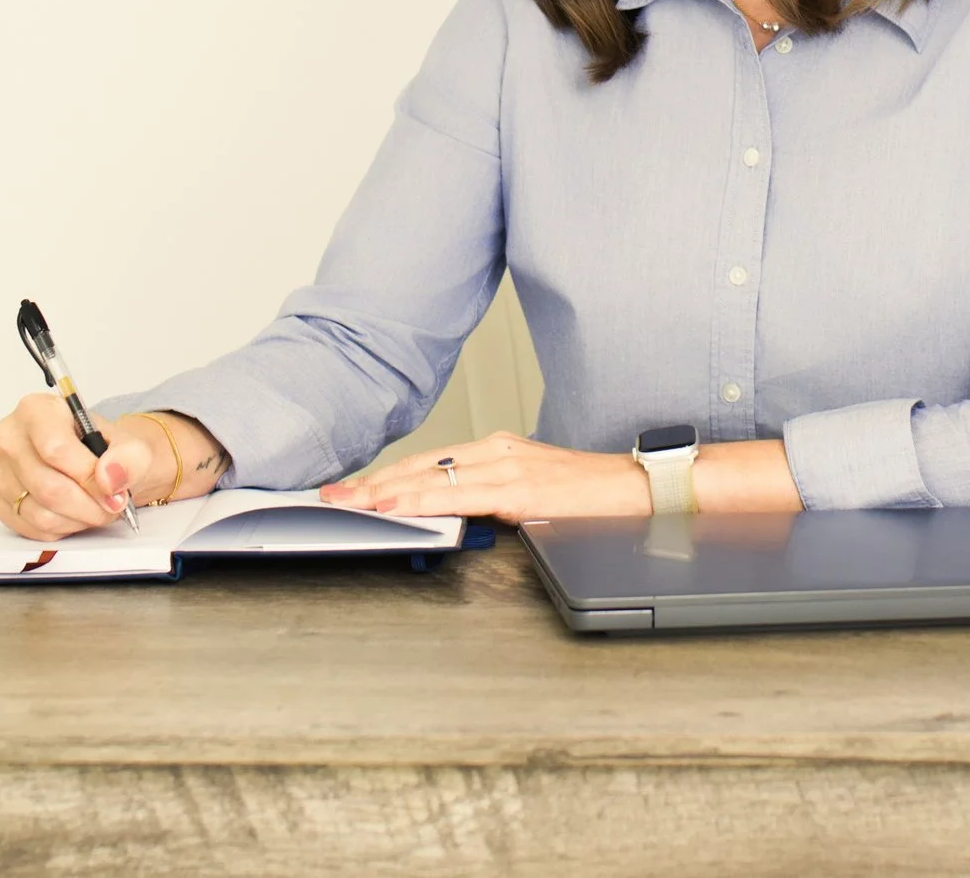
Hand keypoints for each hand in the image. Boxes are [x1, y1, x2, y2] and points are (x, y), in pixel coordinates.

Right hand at [0, 397, 220, 541]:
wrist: (89, 460)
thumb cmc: (100, 447)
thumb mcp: (127, 442)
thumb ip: (129, 456)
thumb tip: (110, 478)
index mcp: (36, 410)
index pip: (56, 450)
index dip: (90, 477)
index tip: (115, 491)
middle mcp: (8, 438)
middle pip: (49, 487)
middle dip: (90, 505)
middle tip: (112, 506)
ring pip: (41, 514)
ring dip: (79, 520)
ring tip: (96, 508)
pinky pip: (33, 529)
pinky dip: (63, 528)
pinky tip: (76, 514)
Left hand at [317, 431, 649, 522]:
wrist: (636, 489)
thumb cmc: (589, 495)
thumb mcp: (529, 493)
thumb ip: (490, 500)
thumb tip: (451, 519)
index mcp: (497, 450)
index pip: (429, 462)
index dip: (387, 476)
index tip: (354, 487)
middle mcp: (497, 451)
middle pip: (421, 466)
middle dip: (372, 483)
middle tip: (333, 495)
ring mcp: (508, 468)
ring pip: (431, 478)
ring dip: (385, 492)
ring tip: (350, 503)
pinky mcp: (520, 491)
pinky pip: (460, 497)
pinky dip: (422, 502)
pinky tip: (398, 508)